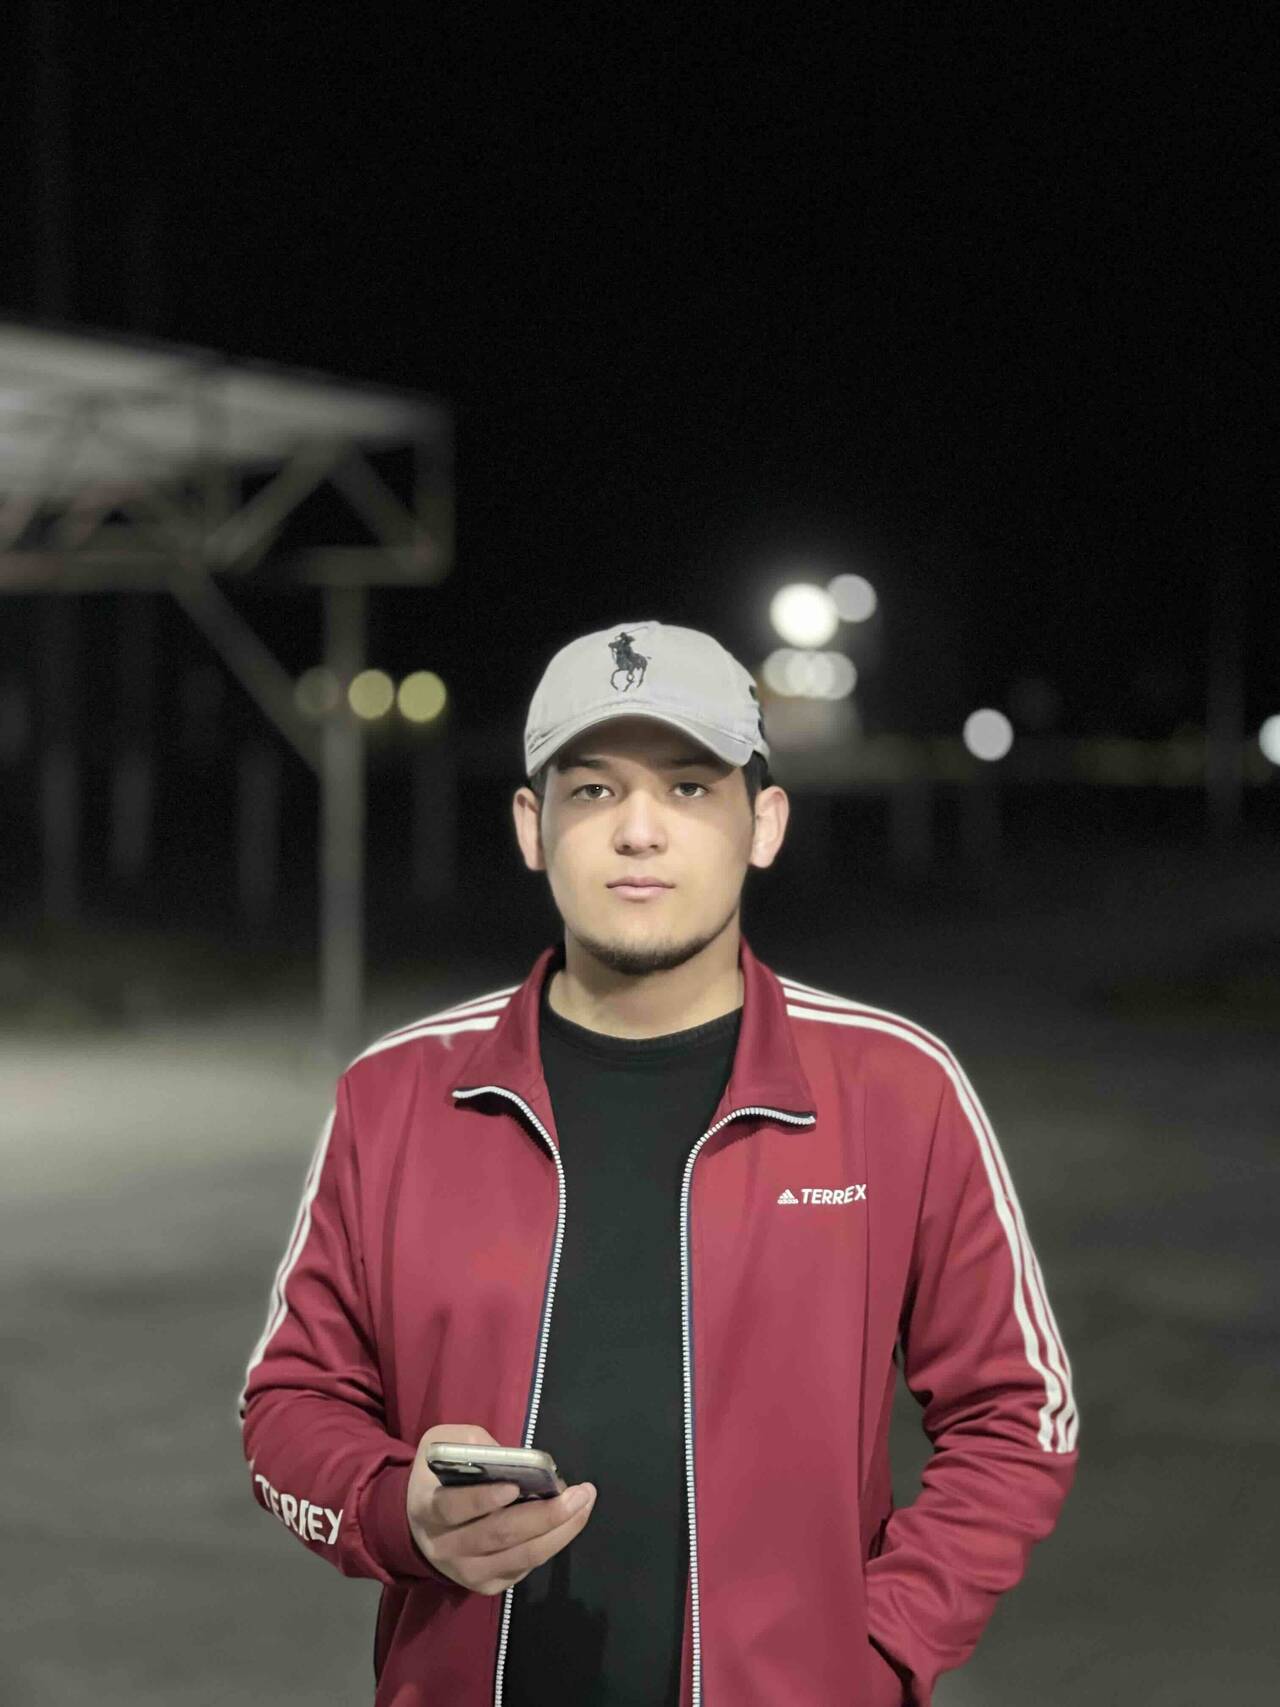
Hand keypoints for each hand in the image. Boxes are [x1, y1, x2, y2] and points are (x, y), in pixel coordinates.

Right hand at [407, 1423, 597, 1595]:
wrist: (419, 1526)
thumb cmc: (437, 1477)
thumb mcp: (441, 1444)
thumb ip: (474, 1445)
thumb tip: (517, 1460)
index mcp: (428, 1508)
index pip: (453, 1508)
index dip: (483, 1499)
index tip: (515, 1486)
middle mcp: (445, 1547)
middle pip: (499, 1535)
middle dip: (545, 1514)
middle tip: (580, 1493)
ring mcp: (466, 1572)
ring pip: (520, 1556)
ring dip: (560, 1531)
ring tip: (585, 1503)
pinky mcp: (485, 1585)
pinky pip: (525, 1566)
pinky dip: (551, 1543)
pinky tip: (569, 1522)